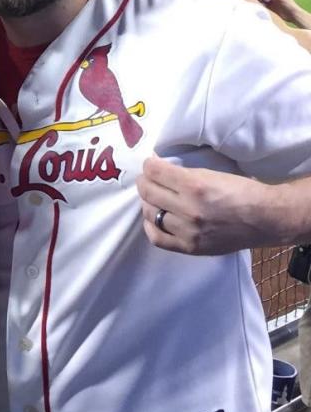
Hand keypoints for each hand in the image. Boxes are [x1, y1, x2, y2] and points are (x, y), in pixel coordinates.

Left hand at [136, 154, 278, 254]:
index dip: (149, 165)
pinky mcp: (191, 247)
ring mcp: (189, 231)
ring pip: (150, 213)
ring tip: (153, 197)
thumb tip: (156, 167)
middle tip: (149, 179)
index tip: (150, 164)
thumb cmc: (242, 191)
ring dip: (147, 201)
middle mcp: (189, 209)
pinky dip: (150, 226)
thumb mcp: (212, 173)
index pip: (155, 172)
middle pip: (148, 192)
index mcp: (195, 186)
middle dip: (145, 181)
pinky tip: (154, 218)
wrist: (266, 219)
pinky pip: (158, 238)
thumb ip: (183, 173)